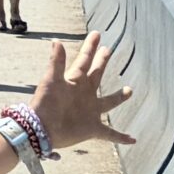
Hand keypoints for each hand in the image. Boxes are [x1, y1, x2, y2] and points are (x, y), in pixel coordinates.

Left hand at [27, 31, 132, 149]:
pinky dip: (121, 137)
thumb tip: (56, 41)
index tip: (97, 34)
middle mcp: (84, 94)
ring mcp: (90, 111)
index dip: (90, 46)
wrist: (40, 129)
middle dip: (102, 61)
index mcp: (75, 80)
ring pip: (108, 102)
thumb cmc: (45, 104)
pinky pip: (110, 134)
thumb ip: (56, 62)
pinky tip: (132, 139)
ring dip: (119, 97)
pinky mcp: (92, 128)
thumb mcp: (51, 81)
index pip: (84, 59)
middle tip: (108, 49)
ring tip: (129, 90)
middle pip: (96, 74)